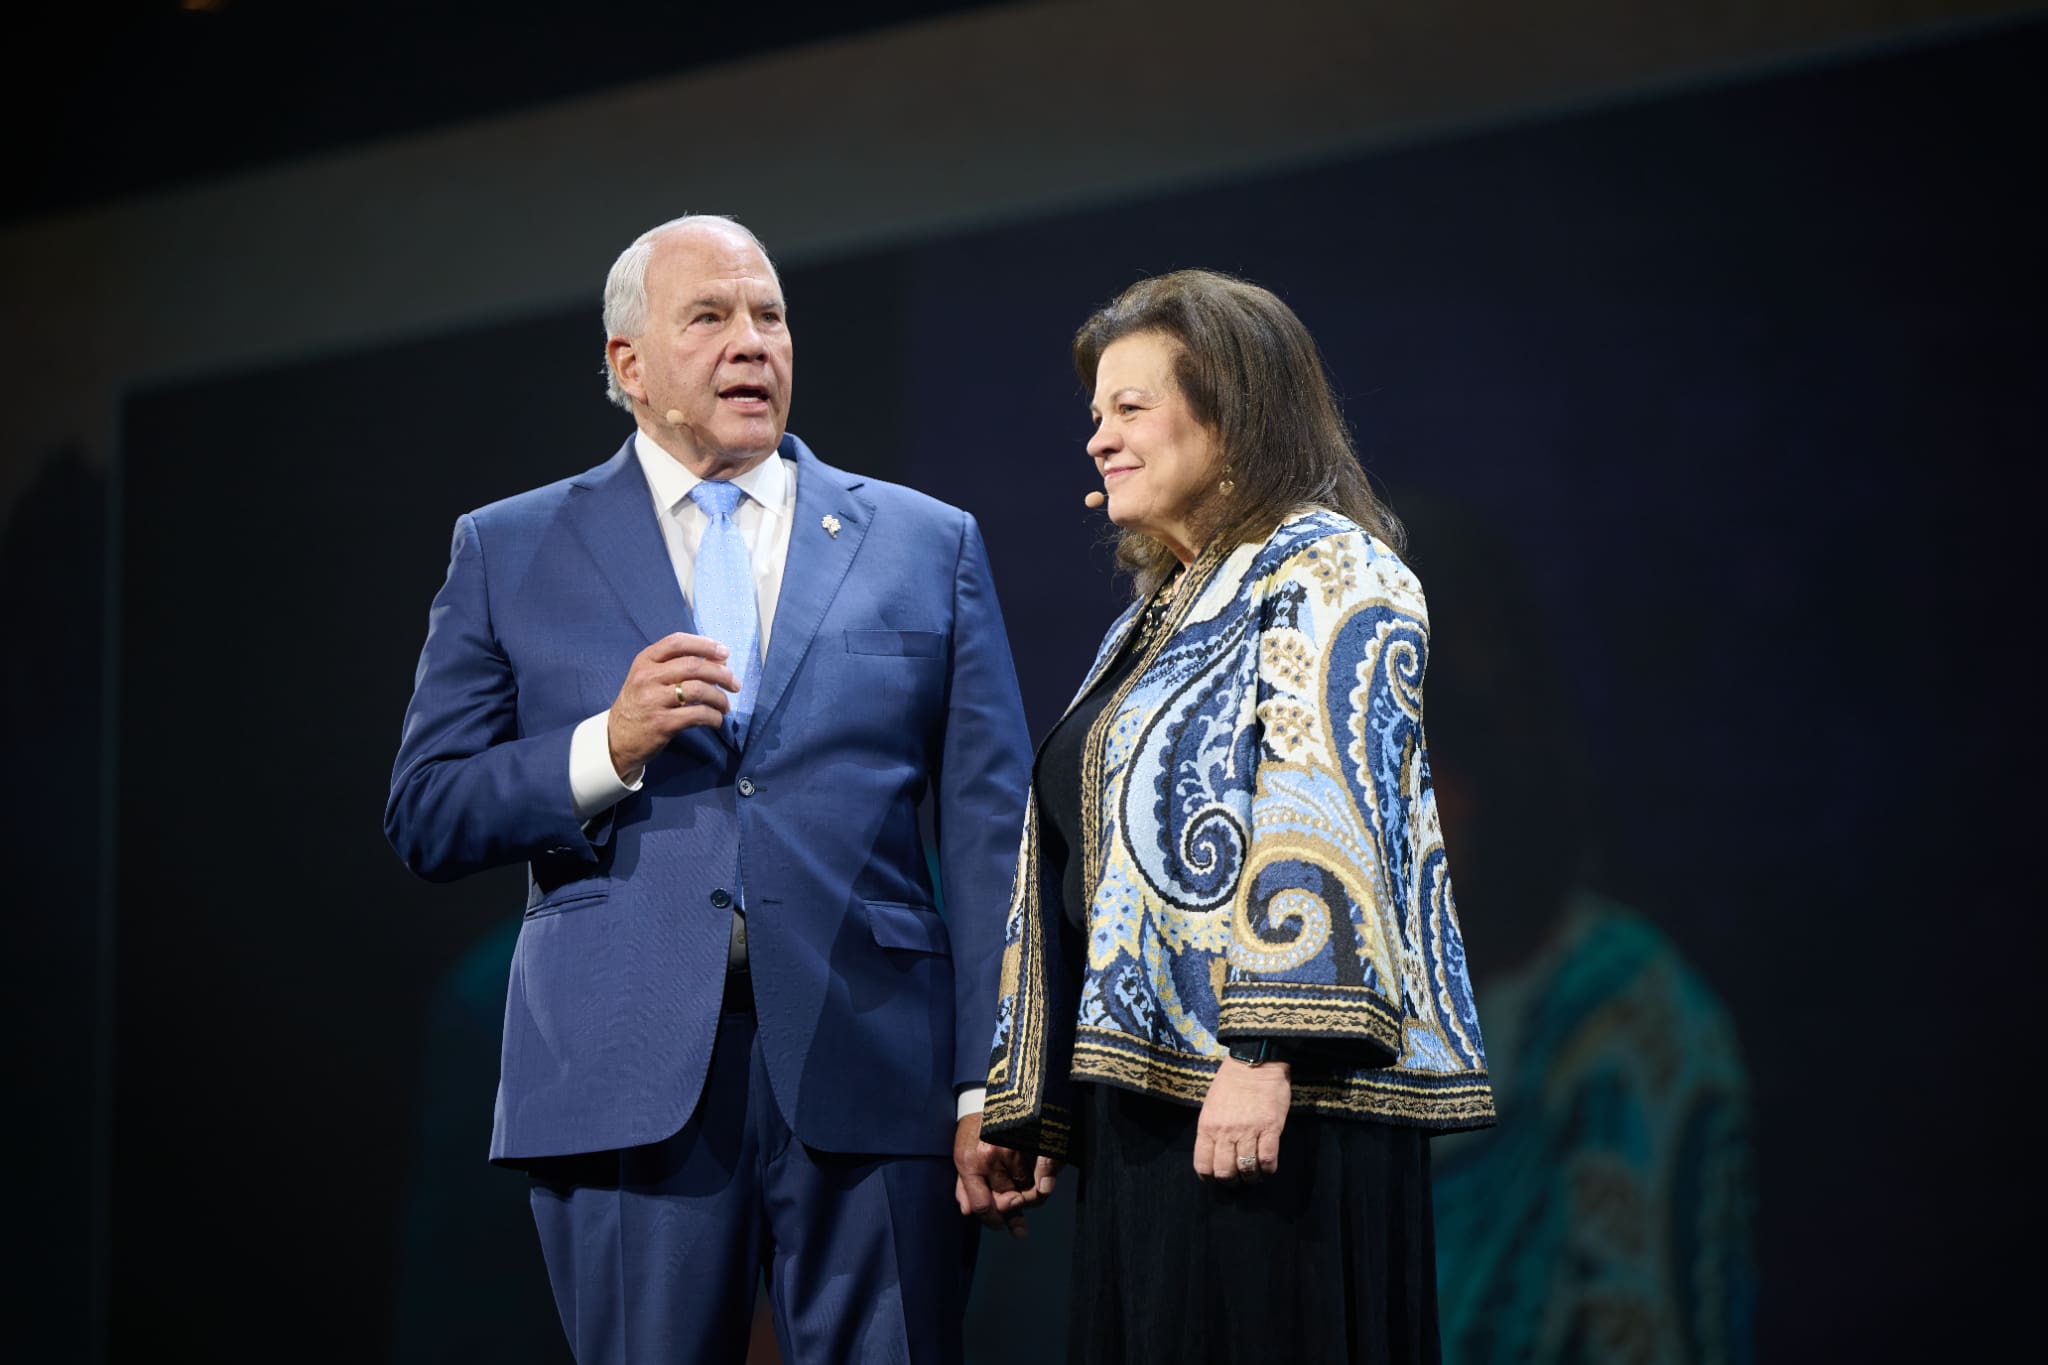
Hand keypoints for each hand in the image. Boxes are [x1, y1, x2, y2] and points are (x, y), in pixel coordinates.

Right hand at [607, 633, 739, 776]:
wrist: (616, 738)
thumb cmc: (639, 704)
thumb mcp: (648, 678)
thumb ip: (676, 666)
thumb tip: (719, 661)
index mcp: (645, 661)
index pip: (677, 642)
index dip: (705, 644)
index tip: (725, 653)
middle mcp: (647, 677)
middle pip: (693, 666)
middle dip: (721, 674)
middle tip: (734, 684)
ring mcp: (653, 700)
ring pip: (698, 690)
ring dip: (719, 697)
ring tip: (725, 705)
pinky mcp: (661, 723)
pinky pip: (697, 715)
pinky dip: (713, 717)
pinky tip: (716, 720)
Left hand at [953, 1114, 1051, 1237]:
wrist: (998, 1090)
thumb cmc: (978, 1126)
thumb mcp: (963, 1152)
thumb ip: (963, 1185)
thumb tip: (967, 1213)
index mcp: (969, 1162)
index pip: (982, 1206)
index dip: (992, 1221)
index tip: (1000, 1224)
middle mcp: (990, 1157)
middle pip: (1007, 1202)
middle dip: (1012, 1209)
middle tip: (1015, 1206)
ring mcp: (1014, 1149)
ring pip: (1027, 1191)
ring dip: (1029, 1195)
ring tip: (1028, 1189)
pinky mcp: (1034, 1142)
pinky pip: (1045, 1177)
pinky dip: (1046, 1185)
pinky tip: (1044, 1188)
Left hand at [1194, 1056, 1289, 1182]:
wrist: (1254, 1060)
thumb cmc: (1231, 1081)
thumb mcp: (1211, 1105)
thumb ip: (1212, 1130)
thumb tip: (1215, 1152)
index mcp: (1207, 1126)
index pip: (1203, 1165)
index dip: (1209, 1179)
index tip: (1216, 1181)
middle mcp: (1225, 1132)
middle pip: (1225, 1172)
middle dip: (1231, 1182)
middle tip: (1237, 1180)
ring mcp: (1248, 1131)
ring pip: (1247, 1169)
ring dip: (1251, 1178)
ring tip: (1254, 1175)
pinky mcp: (1270, 1128)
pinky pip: (1268, 1159)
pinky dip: (1268, 1169)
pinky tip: (1268, 1168)